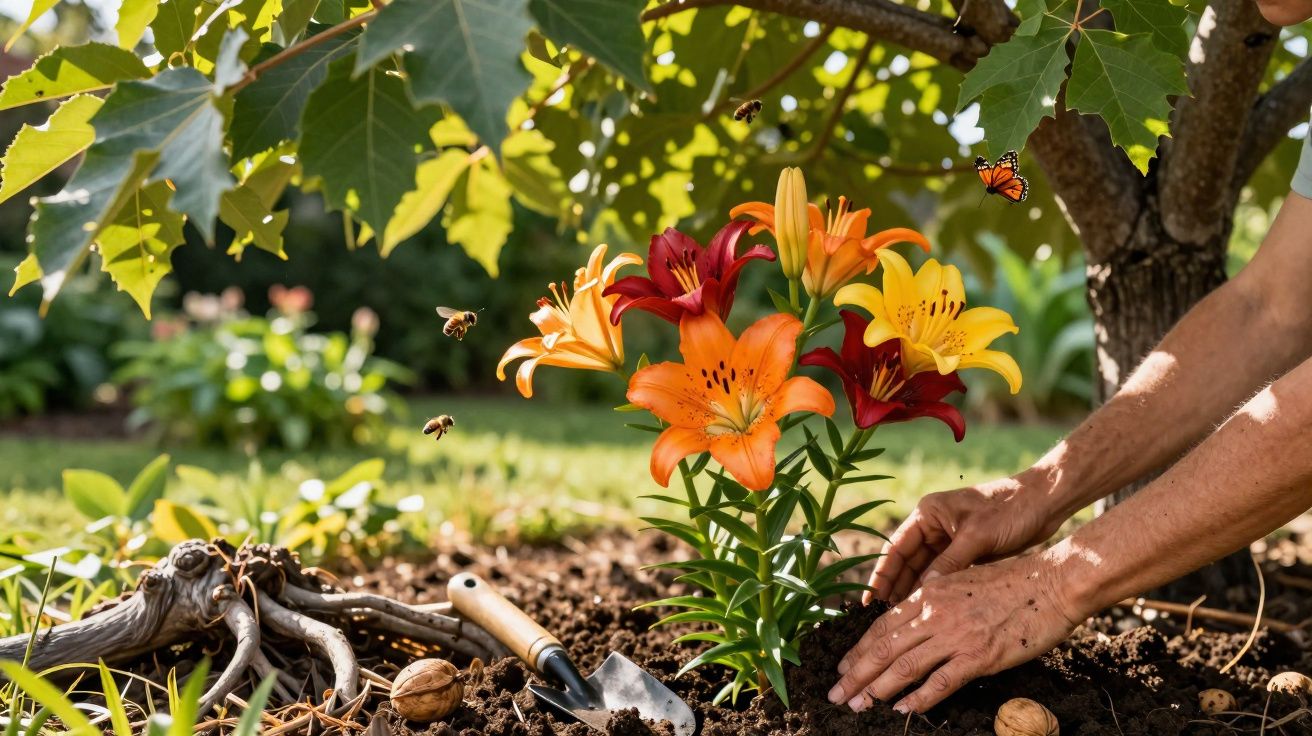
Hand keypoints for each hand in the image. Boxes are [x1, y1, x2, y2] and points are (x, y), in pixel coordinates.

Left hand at [828, 553, 1081, 713]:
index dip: (858, 649)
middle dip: (856, 674)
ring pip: (905, 665)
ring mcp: (956, 635)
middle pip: (884, 647)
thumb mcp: (961, 581)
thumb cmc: (1010, 582)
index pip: (882, 625)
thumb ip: (935, 600)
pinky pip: (941, 681)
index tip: (843, 667)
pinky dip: (919, 698)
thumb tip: (912, 621)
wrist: (1051, 583)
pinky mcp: (979, 656)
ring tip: (857, 706)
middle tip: (836, 694)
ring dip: (877, 689)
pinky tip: (902, 710)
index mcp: (929, 593)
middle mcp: (935, 613)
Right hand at [868, 472, 1064, 603]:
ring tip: (901, 621)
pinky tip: (928, 612)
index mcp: (928, 513)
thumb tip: (924, 593)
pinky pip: (942, 575)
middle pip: (906, 562)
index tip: (868, 600)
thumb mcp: (977, 536)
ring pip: (923, 571)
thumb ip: (950, 563)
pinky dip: (935, 592)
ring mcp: (948, 539)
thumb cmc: (1010, 509)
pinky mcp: (965, 551)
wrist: (1044, 502)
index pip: (895, 548)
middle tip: (883, 619)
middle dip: (895, 589)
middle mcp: (933, 525)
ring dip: (914, 593)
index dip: (881, 575)